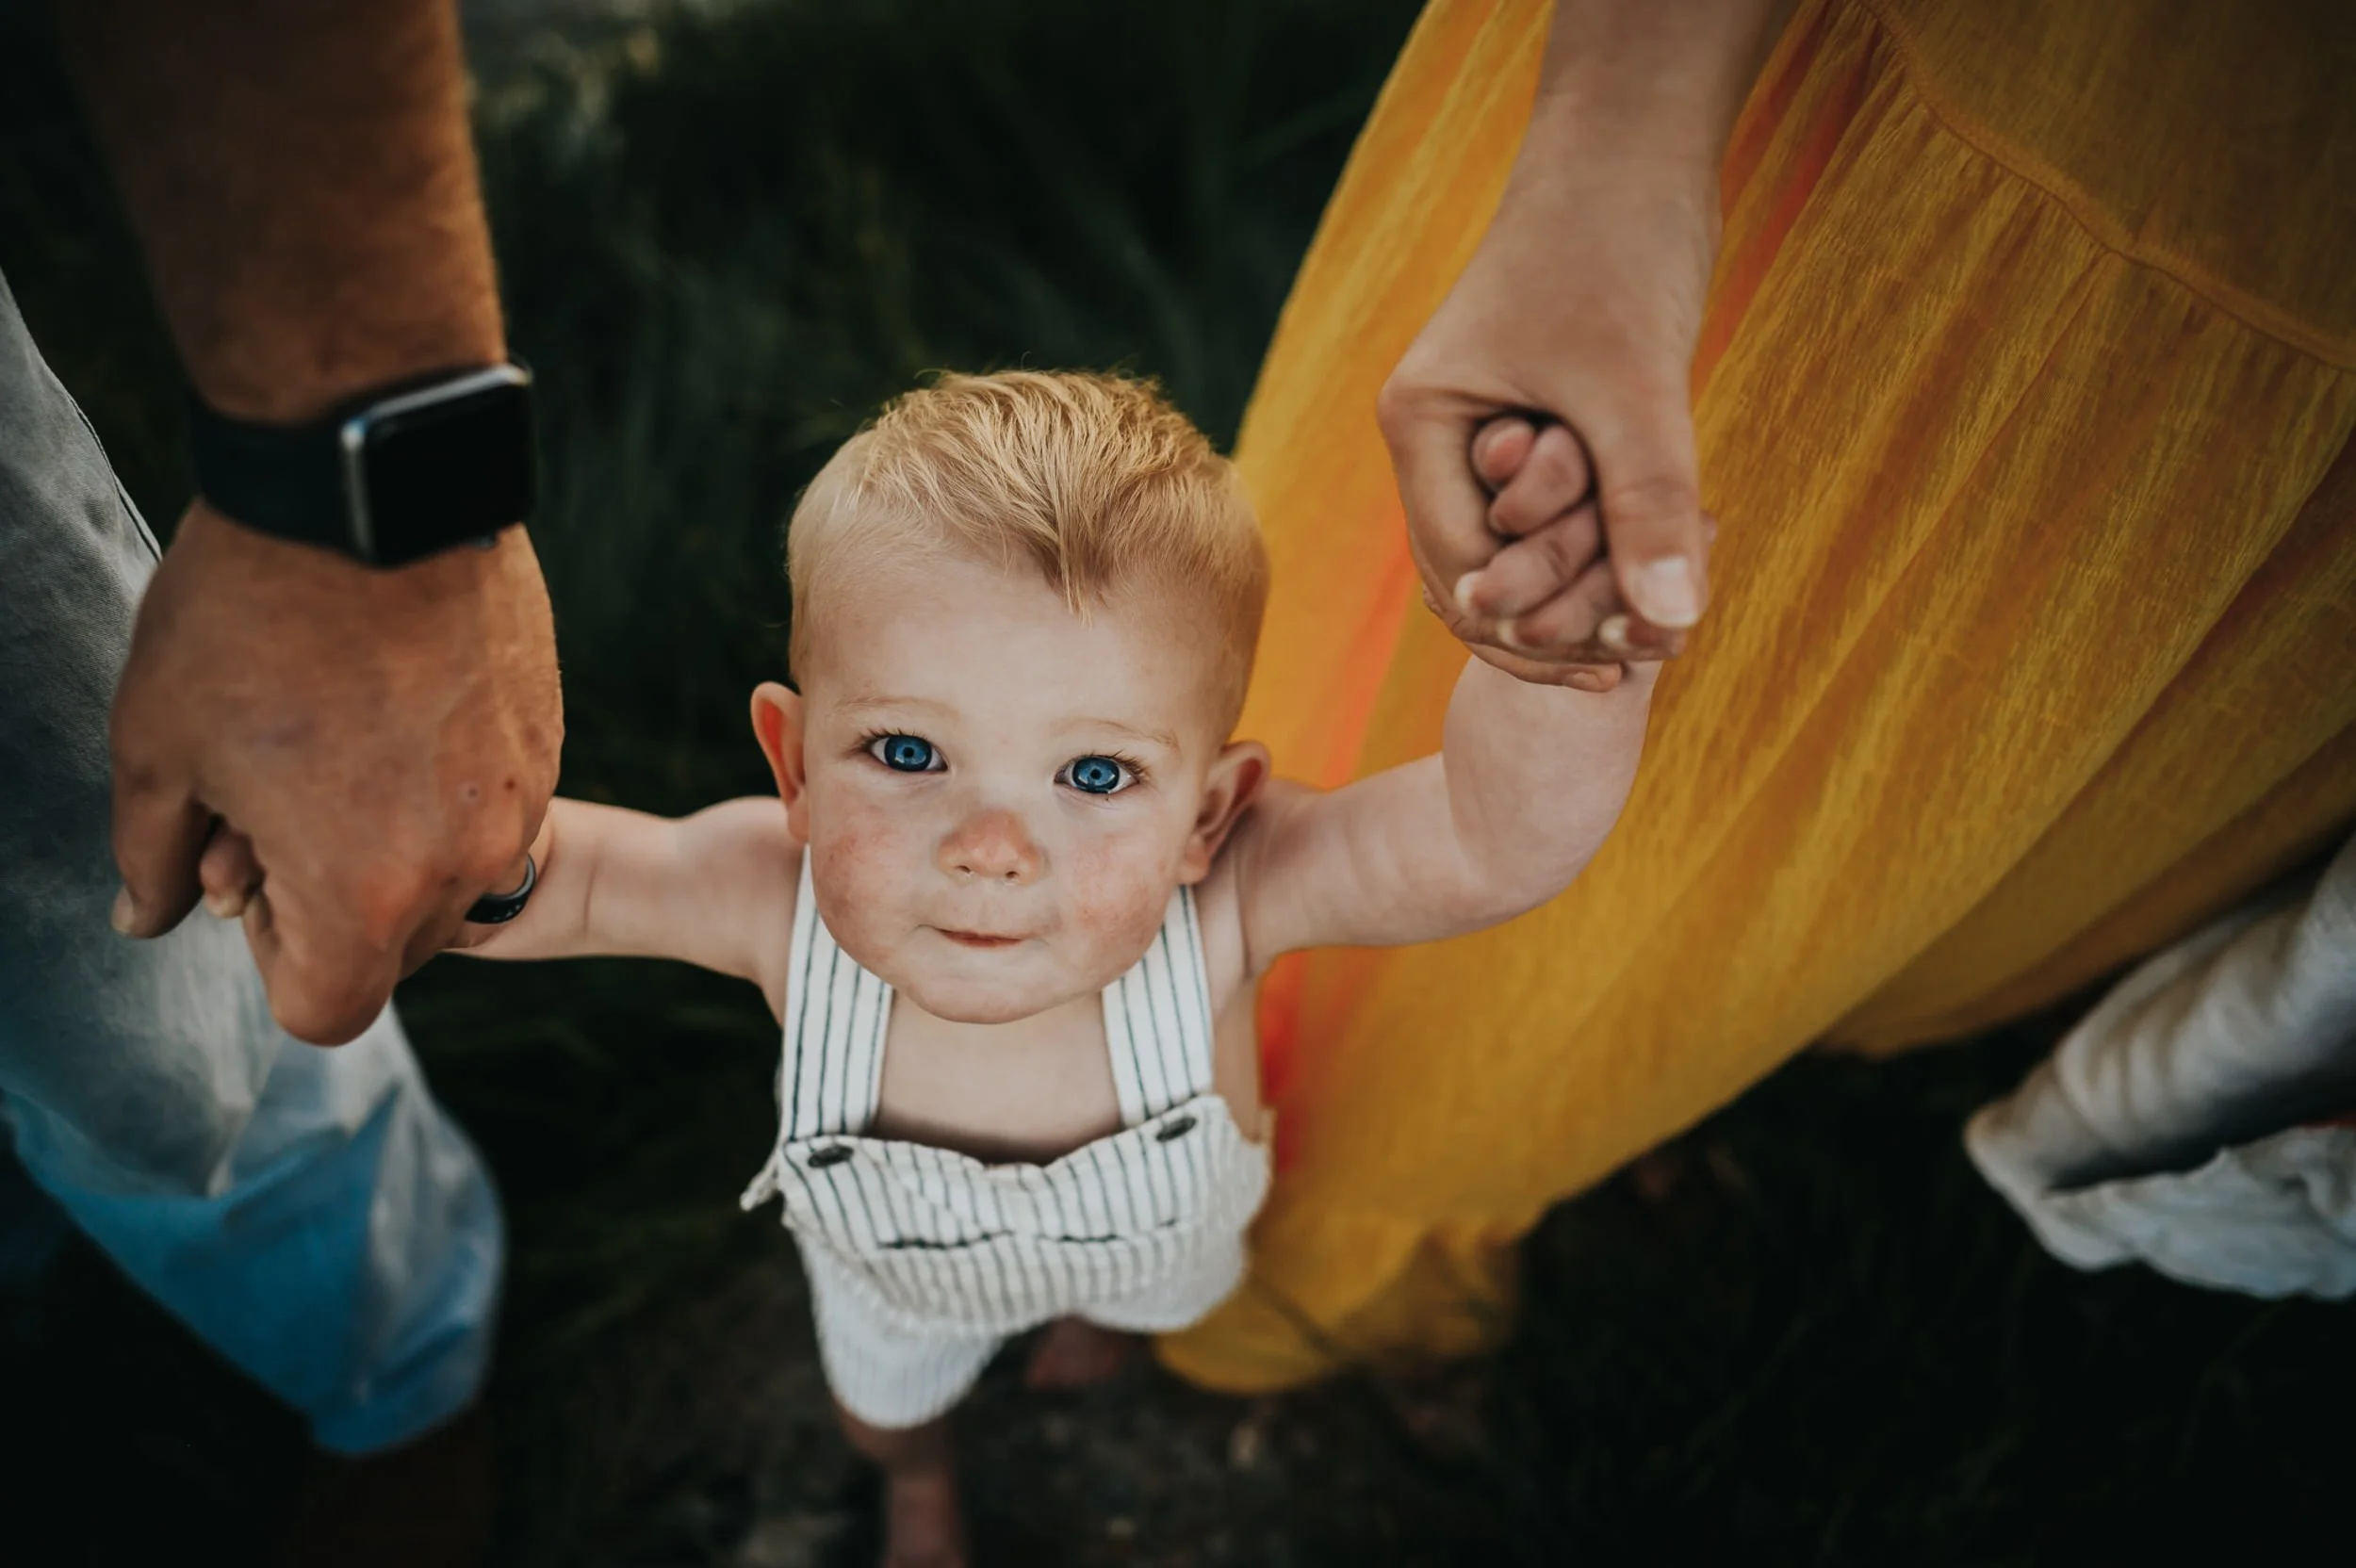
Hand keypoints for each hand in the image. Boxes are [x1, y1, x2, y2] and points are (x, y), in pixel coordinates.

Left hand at [111, 500, 561, 1042]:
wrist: (371, 489)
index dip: (270, 961)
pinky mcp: (546, 735)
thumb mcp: (159, 746)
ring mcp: (519, 799)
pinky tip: (388, 700)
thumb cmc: (249, 618)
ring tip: (334, 742)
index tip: (244, 880)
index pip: (326, 1011)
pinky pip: (491, 804)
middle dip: (333, 902)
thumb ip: (152, 857)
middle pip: (396, 947)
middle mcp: (463, 864)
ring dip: (390, 842)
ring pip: (450, 874)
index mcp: (364, 894)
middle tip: (275, 799)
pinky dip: (439, 784)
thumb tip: (146, 920)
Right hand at [1379, 111, 1720, 680]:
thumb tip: (1673, 623)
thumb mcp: (1636, 386)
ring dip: (1584, 591)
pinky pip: (1556, 522)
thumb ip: (1648, 504)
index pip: (1457, 574)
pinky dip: (1602, 550)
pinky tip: (1664, 571)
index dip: (1529, 631)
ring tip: (1662, 627)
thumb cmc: (1617, 247)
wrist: (1635, 153)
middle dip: (1557, 622)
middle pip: (1478, 582)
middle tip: (1645, 657)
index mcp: (1421, 426)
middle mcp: (1439, 440)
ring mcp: (1482, 438)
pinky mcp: (1534, 430)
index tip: (1616, 660)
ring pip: (1520, 557)